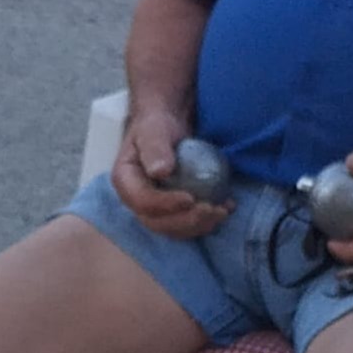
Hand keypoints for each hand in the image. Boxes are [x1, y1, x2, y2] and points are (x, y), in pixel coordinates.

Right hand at [111, 109, 233, 238]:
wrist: (167, 125)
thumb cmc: (158, 124)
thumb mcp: (155, 129)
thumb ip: (155, 147)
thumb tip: (160, 171)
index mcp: (126, 181)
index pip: (142, 202)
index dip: (166, 205)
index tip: (190, 198)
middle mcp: (137, 200)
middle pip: (157, 222)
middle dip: (187, 221)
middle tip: (212, 210)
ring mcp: (155, 207)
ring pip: (174, 228)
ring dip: (200, 225)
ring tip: (223, 211)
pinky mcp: (173, 209)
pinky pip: (188, 222)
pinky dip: (207, 220)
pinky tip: (227, 207)